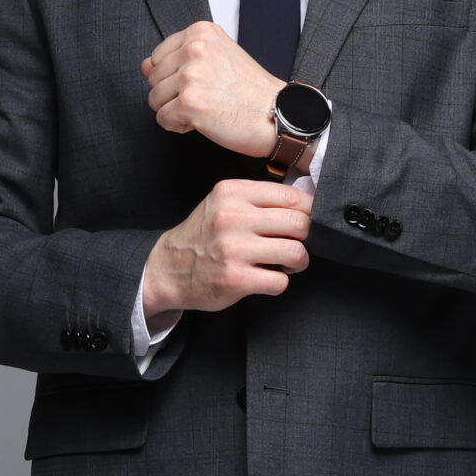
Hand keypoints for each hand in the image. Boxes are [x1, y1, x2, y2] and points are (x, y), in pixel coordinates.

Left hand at [141, 21, 282, 157]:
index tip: (202, 84)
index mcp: (200, 31)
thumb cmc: (251, 91)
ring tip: (206, 110)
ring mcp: (191, 74)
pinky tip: (203, 122)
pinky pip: (162, 119)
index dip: (175, 78)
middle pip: (154, 78)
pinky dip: (178, 126)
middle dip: (173, 95)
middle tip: (207, 99)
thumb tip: (143, 66)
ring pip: (155, 100)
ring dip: (176, 111)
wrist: (280, 115)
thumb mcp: (216, 59)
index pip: (159, 56)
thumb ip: (177, 59)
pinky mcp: (189, 102)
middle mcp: (194, 48)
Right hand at [143, 179, 311, 318]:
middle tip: (295, 244)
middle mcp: (232, 217)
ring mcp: (233, 249)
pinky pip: (280, 281)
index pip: (291, 196)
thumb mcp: (222, 203)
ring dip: (298, 262)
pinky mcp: (235, 279)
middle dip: (305, 238)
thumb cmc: (203, 236)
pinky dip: (279, 283)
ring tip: (286, 264)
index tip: (303, 221)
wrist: (167, 269)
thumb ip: (258, 199)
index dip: (308, 211)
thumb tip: (307, 203)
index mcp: (232, 193)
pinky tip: (267, 278)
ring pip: (296, 252)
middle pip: (299, 223)